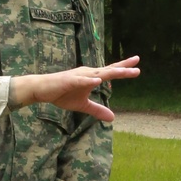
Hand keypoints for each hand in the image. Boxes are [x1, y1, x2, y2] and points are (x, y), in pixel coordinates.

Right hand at [10, 56, 140, 121]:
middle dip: (123, 67)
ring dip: (111, 72)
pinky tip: (98, 81)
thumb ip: (98, 110)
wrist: (42, 90)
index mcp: (92, 78)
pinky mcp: (69, 81)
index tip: (137, 65)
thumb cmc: (62, 94)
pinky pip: (81, 81)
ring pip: (98, 73)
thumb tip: (113, 118)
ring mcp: (79, 76)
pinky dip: (89, 81)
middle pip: (108, 70)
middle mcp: (88, 73)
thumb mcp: (83, 105)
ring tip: (124, 71)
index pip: (111, 72)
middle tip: (137, 62)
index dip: (124, 69)